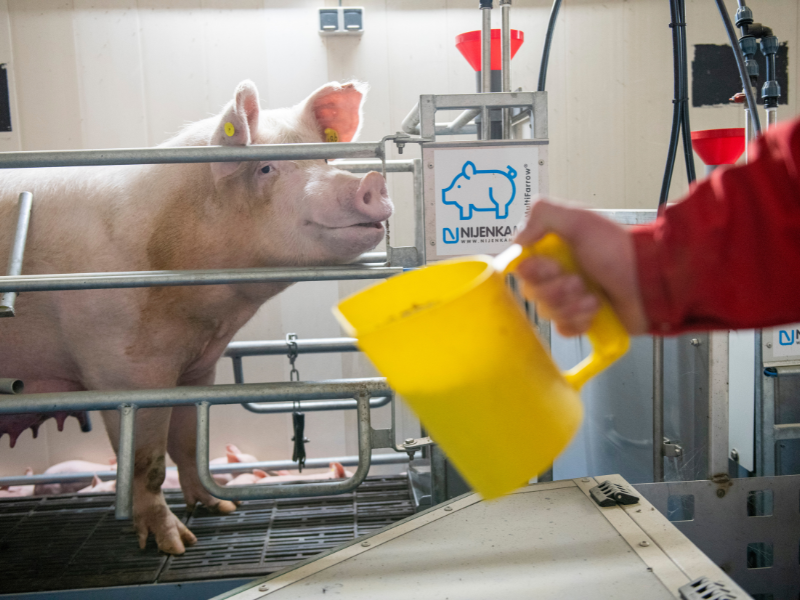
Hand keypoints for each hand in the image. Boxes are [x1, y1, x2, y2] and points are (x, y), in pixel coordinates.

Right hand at [513, 199, 648, 335]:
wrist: (650, 281)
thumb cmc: (616, 249)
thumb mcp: (579, 220)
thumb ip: (543, 214)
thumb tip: (518, 240)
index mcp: (553, 252)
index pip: (522, 268)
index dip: (534, 271)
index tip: (554, 265)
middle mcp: (557, 276)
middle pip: (532, 293)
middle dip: (556, 290)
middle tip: (580, 281)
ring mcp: (568, 300)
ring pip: (547, 312)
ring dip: (572, 305)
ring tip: (595, 297)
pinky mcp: (581, 321)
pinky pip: (563, 329)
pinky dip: (579, 321)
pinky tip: (596, 311)